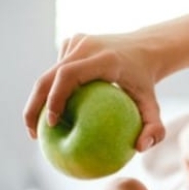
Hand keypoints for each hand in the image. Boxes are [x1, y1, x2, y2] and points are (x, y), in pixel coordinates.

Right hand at [23, 33, 164, 151]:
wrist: (144, 49)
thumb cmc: (146, 82)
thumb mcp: (153, 105)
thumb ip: (155, 128)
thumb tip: (140, 148)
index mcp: (103, 58)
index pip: (69, 75)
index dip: (54, 98)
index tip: (51, 124)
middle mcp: (86, 46)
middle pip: (49, 76)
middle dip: (35, 105)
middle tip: (33, 134)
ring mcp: (77, 41)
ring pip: (49, 74)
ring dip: (40, 100)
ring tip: (38, 129)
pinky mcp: (71, 42)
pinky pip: (56, 70)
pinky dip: (50, 91)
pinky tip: (51, 115)